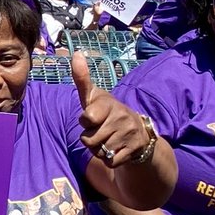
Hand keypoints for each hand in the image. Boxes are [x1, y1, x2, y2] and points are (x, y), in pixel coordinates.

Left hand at [71, 51, 148, 166]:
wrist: (138, 132)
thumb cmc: (107, 113)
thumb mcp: (94, 97)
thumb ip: (82, 78)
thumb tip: (76, 53)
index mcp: (108, 103)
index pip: (86, 118)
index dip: (85, 121)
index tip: (93, 116)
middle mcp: (120, 116)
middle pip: (88, 140)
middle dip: (90, 140)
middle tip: (101, 131)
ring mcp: (128, 133)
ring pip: (98, 152)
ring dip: (99, 150)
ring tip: (109, 140)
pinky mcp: (134, 149)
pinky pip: (110, 161)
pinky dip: (110, 160)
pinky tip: (117, 150)